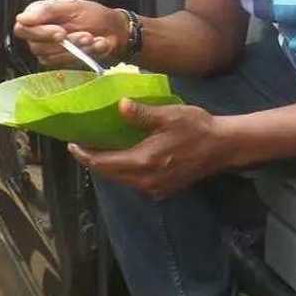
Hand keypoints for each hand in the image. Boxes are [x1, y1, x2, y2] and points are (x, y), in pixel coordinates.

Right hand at [14, 0, 128, 66]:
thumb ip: (48, 10)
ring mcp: (47, 50)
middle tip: (86, 35)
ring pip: (52, 57)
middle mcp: (38, 34)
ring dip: (77, 48)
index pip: (23, 29)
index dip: (40, 33)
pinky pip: (66, 64)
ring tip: (93, 38)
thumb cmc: (91, 14)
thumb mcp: (72, 5)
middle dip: (66, 42)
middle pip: (38, 46)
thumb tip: (22, 18)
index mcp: (37, 15)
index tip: (60, 33)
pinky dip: (84, 54)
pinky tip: (96, 45)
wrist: (112, 29)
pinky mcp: (59, 62)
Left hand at [68, 101, 232, 198]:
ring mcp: (155, 188)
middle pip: (109, 174)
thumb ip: (142, 114)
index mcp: (142, 162)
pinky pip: (135, 183)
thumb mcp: (168, 115)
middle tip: (82, 146)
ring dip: (109, 167)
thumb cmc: (197, 128)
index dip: (85, 155)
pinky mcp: (164, 189)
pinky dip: (125, 171)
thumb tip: (120, 105)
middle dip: (94, 161)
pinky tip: (125, 158)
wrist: (224, 147)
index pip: (103, 163)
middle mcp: (145, 181)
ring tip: (100, 150)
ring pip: (122, 180)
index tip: (72, 145)